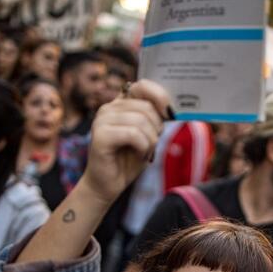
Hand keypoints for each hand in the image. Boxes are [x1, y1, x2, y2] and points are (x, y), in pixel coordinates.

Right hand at [79, 80, 170, 204]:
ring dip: (150, 141)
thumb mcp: (147, 135)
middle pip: (146, 106)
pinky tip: (139, 156)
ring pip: (141, 121)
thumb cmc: (127, 161)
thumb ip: (154, 118)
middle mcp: (109, 108)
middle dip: (156, 128)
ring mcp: (102, 120)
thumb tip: (171, 108)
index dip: (160, 96)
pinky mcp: (100, 135)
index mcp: (120, 104)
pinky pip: (134, 134)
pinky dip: (143, 147)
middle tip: (151, 144)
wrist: (107, 186)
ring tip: (144, 152)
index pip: (142, 86)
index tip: (170, 114)